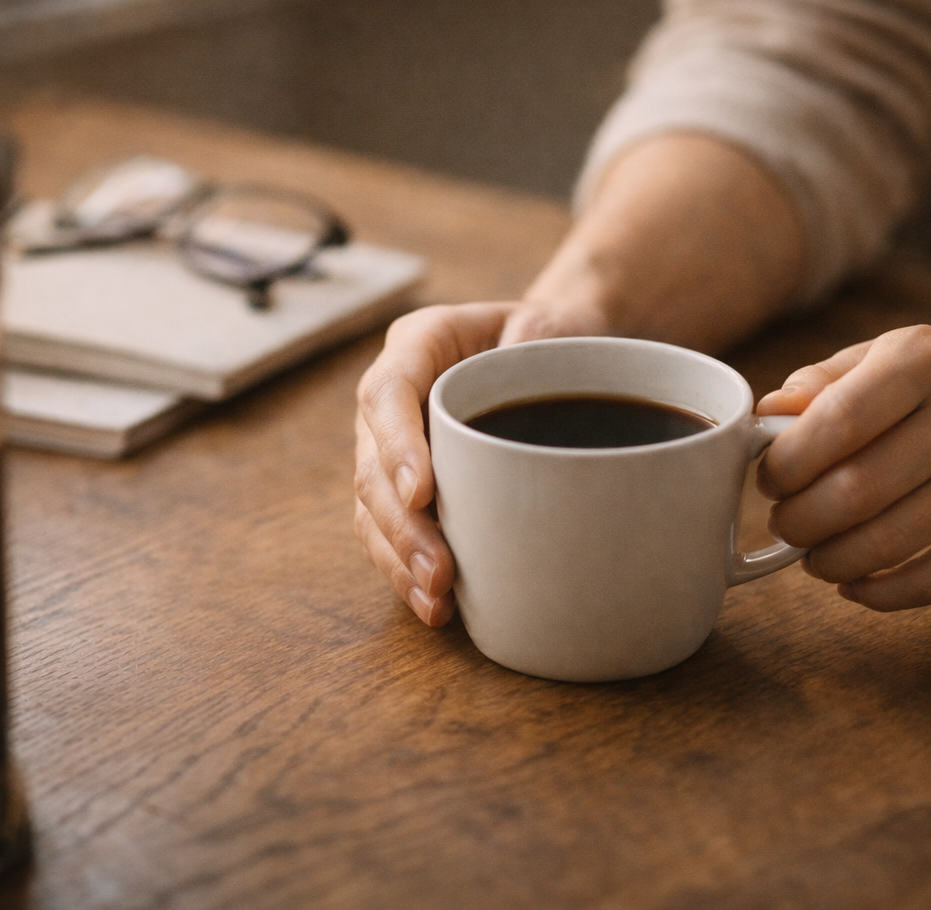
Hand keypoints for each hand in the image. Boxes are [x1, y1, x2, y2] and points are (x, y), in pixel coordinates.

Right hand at [354, 301, 606, 625]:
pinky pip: (389, 532)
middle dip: (401, 525)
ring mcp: (392, 445)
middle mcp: (392, 397)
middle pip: (372, 464)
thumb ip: (536, 341)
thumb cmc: (555, 338)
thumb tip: (525, 373)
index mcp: (420, 343)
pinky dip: (406, 570)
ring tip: (436, 602)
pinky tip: (433, 606)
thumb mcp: (553, 324)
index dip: (397, 445)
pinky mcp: (407, 487)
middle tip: (439, 572)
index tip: (422, 493)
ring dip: (399, 559)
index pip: (389, 393)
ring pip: (372, 508)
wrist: (558, 352)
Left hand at [755, 324, 930, 611]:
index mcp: (925, 361)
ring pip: (886, 543)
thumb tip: (766, 412)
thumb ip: (824, 381)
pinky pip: (929, 581)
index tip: (771, 480)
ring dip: (830, 560)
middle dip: (799, 520)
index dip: (787, 463)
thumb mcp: (892, 358)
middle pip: (854, 491)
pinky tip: (852, 581)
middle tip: (786, 524)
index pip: (836, 420)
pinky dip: (877, 592)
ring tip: (812, 553)